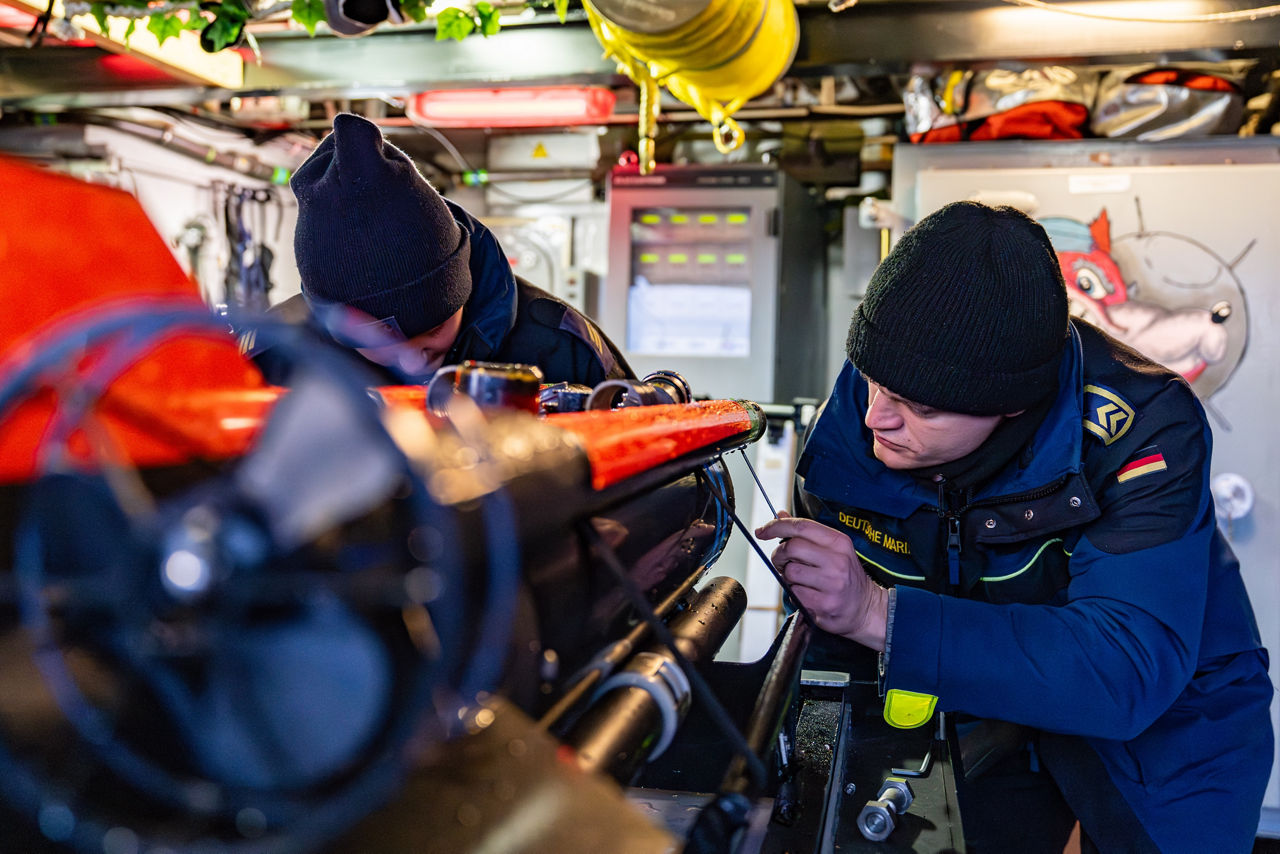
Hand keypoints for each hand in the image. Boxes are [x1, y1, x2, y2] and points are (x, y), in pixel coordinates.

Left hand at [755, 512, 889, 650]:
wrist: (867, 608)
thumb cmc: (845, 576)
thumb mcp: (833, 550)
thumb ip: (806, 533)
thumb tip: (780, 515)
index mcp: (839, 542)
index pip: (801, 526)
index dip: (776, 526)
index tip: (762, 531)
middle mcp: (837, 560)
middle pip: (791, 547)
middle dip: (779, 555)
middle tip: (783, 562)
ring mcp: (832, 583)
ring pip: (790, 572)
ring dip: (787, 577)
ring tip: (800, 580)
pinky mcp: (825, 604)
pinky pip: (794, 593)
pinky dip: (795, 593)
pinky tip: (808, 594)